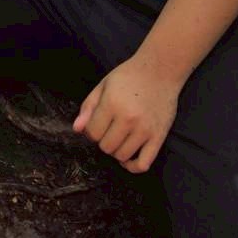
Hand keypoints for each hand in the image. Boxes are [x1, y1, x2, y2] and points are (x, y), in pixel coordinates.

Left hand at [73, 55, 181, 173]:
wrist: (160, 70)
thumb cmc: (129, 76)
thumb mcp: (103, 85)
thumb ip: (88, 107)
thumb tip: (76, 129)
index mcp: (112, 103)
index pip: (93, 133)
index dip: (91, 131)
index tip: (97, 124)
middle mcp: (128, 119)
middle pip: (106, 147)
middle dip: (103, 140)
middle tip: (109, 128)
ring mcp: (145, 130)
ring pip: (122, 156)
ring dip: (116, 151)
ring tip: (119, 137)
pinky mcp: (159, 137)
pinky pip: (143, 164)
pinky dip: (132, 167)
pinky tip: (128, 158)